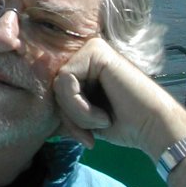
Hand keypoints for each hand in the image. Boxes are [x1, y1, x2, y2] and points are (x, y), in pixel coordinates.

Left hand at [52, 37, 185, 158]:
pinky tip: (103, 115)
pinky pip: (66, 80)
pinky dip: (80, 106)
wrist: (154, 130)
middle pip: (54, 85)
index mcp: (84, 65)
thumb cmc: (122, 124)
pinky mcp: (96, 51)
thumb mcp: (84, 115)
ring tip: (101, 121)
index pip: (55, 88)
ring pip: (58, 84)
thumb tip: (31, 104)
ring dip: (76, 113)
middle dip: (69, 116)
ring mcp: (91, 49)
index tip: (84, 137)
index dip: (65, 116)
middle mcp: (86, 53)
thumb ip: (63, 104)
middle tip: (90, 134)